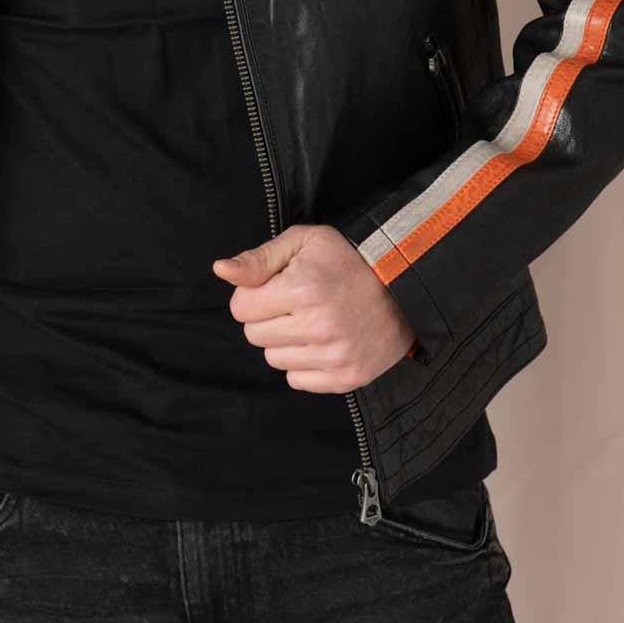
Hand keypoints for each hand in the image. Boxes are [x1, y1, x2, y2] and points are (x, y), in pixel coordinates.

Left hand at [212, 224, 415, 390]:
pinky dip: (304, 363)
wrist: (403, 285)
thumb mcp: (303, 242)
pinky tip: (322, 341)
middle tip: (295, 303)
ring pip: (274, 359)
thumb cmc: (347, 260)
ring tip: (311, 320)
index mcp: (302, 289)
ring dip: (285, 341)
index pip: (241, 308)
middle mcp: (318, 326)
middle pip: (254, 335)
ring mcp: (334, 356)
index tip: (275, 287)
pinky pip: (297, 380)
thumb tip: (220, 270)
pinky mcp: (346, 378)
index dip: (253, 295)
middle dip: (267, 317)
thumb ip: (259, 259)